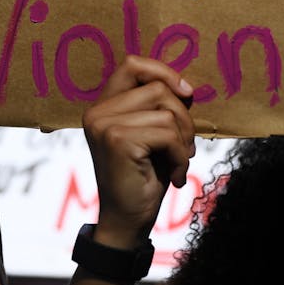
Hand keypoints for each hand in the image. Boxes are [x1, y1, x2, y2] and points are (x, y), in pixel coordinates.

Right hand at [82, 56, 195, 248]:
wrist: (128, 220)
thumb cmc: (144, 176)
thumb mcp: (152, 133)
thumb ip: (158, 106)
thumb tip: (186, 86)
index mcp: (103, 105)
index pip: (133, 64)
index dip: (163, 71)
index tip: (186, 93)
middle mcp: (97, 111)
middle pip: (158, 88)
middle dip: (183, 116)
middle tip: (184, 146)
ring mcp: (104, 124)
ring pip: (167, 111)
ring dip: (183, 140)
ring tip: (178, 161)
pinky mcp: (117, 140)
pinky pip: (168, 134)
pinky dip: (180, 156)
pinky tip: (174, 176)